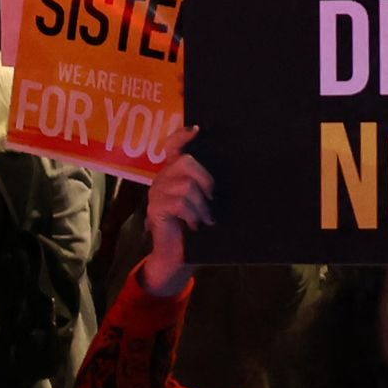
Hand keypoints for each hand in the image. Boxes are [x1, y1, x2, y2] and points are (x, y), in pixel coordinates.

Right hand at [135, 144, 212, 302]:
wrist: (178, 258)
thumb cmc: (195, 229)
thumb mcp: (203, 204)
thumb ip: (207, 187)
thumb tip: (232, 173)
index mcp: (174, 175)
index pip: (173, 146)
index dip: (182, 136)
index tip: (197, 130)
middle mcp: (162, 180)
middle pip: (185, 162)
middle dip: (205, 178)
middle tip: (212, 197)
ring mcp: (156, 194)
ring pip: (185, 185)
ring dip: (201, 205)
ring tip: (206, 219)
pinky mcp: (155, 209)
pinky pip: (179, 202)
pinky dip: (193, 214)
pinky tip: (195, 225)